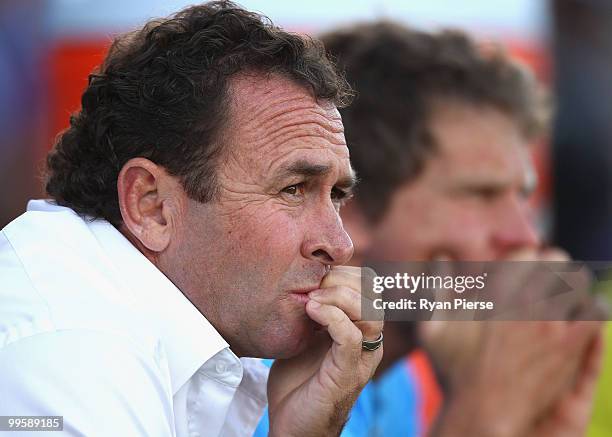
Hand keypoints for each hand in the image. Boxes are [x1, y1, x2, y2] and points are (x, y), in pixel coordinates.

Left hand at [267, 266, 382, 436]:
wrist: (291, 424)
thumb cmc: (297, 380)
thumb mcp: (304, 335)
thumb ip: (311, 310)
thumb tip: (304, 278)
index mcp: (361, 329)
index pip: (369, 288)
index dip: (346, 272)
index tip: (317, 271)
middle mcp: (368, 342)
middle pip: (374, 296)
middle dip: (344, 280)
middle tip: (314, 282)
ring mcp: (362, 358)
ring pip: (370, 313)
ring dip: (339, 297)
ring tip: (312, 298)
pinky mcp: (349, 373)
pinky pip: (352, 337)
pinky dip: (333, 317)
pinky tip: (311, 310)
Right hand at [425, 248, 603, 436]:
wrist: (483, 412)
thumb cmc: (454, 368)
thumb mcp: (433, 325)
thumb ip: (437, 286)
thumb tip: (441, 254)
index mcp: (496, 292)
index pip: (525, 251)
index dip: (523, 256)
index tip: (520, 266)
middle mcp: (527, 303)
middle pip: (557, 259)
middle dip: (550, 264)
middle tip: (543, 276)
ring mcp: (553, 325)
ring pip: (579, 281)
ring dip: (571, 284)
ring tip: (562, 294)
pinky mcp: (571, 347)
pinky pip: (596, 312)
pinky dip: (590, 309)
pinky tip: (577, 316)